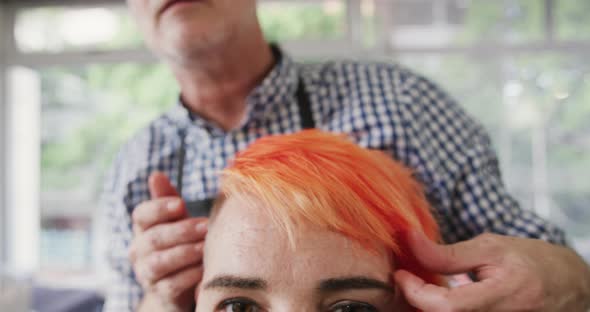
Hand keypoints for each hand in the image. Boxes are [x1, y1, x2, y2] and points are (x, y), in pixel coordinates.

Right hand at [129, 172, 207, 311]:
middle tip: (206, 225)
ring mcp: (147, 275)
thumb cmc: (181, 244)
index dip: (158, 208)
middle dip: (181, 230)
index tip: (180, 204)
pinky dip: (188, 276)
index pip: (141, 215)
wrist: (180, 286)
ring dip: (185, 253)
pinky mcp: (160, 294)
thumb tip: (156, 174)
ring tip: (206, 247)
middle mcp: (139, 251)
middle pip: (153, 238)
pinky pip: (171, 285)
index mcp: (143, 229)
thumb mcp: (177, 221)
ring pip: (159, 263)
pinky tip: (204, 269)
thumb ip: (168, 200)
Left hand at [395, 231, 589, 311]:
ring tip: (420, 285)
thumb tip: (408, 239)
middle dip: (416, 300)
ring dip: (425, 306)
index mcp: (504, 295)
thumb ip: (448, 252)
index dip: (417, 292)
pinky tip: (435, 297)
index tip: (400, 274)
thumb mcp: (490, 247)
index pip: (448, 307)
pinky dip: (439, 311)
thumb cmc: (529, 261)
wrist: (566, 285)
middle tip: (407, 278)